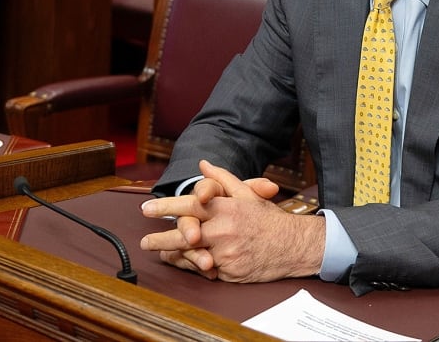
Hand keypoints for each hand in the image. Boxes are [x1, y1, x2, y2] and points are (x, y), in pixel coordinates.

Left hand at [139, 160, 324, 281]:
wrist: (293, 246)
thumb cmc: (268, 219)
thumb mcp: (247, 194)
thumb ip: (222, 179)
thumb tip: (202, 164)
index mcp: (225, 209)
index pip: (189, 206)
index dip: (166, 208)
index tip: (147, 209)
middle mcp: (223, 231)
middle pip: (184, 236)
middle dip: (160, 239)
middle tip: (145, 241)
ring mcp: (225, 254)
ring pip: (192, 256)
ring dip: (175, 255)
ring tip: (161, 254)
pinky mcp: (229, 273)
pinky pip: (207, 271)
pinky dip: (196, 267)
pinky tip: (185, 264)